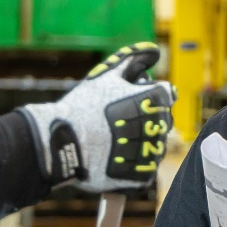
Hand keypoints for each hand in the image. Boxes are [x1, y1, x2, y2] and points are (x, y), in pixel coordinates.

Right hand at [17, 43, 175, 194]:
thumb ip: (134, 58)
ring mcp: (152, 152)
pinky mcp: (143, 175)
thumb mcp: (108, 75)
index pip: (165, 96)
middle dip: (143, 122)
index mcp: (156, 99)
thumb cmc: (83, 106)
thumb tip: (154, 50)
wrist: (61, 142)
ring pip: (154, 147)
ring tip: (111, 143)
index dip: (145, 98)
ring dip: (138, 144)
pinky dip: (133, 166)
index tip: (125, 104)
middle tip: (115, 125)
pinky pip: (146, 170)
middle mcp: (160, 126)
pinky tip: (114, 159)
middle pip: (161, 122)